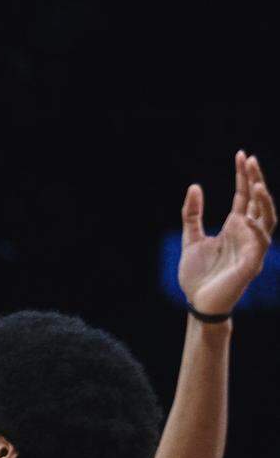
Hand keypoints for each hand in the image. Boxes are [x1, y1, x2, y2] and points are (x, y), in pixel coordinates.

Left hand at [179, 151, 275, 313]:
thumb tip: (195, 186)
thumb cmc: (197, 274)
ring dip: (264, 202)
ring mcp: (252, 248)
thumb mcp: (190, 238)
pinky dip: (257, 229)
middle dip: (256, 181)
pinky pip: (260, 243)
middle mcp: (247, 234)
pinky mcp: (251, 264)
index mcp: (234, 227)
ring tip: (256, 183)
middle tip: (250, 159)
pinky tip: (248, 217)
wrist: (198, 302)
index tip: (242, 155)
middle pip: (258, 202)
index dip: (244, 176)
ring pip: (267, 219)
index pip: (244, 197)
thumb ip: (192, 214)